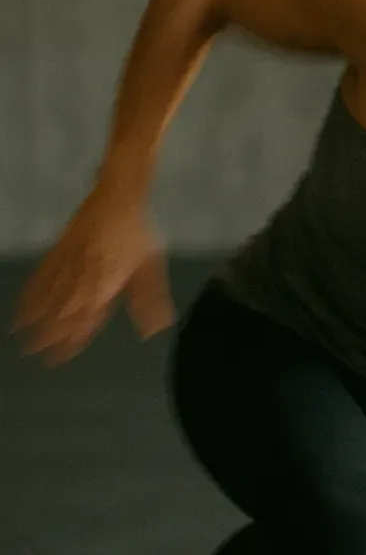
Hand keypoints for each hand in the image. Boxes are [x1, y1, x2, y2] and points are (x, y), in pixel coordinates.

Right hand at [10, 182, 175, 366]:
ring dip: (35, 319)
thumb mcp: (150, 268)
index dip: (71, 341)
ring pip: (47, 297)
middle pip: (61, 313)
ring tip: (22, 337)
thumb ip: (148, 301)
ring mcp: (66, 264)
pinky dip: (30, 294)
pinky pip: (40, 277)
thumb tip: (153, 330)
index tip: (59, 357)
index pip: (85, 321)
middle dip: (48, 335)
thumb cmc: (138, 233)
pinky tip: (22, 306)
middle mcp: (81, 279)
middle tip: (34, 353)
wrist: (117, 197)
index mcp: (104, 286)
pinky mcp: (57, 251)